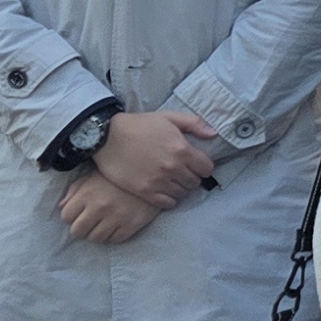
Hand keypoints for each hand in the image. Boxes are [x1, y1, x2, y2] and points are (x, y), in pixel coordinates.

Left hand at [58, 170, 161, 243]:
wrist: (151, 175)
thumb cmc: (117, 176)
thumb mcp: (93, 176)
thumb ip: (75, 190)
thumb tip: (61, 206)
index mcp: (87, 193)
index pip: (66, 216)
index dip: (71, 216)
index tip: (78, 213)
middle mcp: (99, 207)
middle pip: (77, 231)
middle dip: (80, 228)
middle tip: (88, 223)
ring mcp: (116, 218)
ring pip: (95, 239)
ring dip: (96, 233)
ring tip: (102, 224)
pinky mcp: (131, 225)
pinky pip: (114, 240)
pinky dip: (112, 235)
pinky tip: (115, 225)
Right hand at [94, 108, 222, 206]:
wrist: (106, 137)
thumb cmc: (138, 125)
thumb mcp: (168, 117)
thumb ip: (194, 124)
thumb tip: (214, 134)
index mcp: (182, 149)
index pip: (207, 169)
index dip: (202, 166)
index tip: (195, 164)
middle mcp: (173, 168)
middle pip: (195, 182)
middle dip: (191, 177)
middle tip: (182, 172)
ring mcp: (159, 182)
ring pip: (182, 193)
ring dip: (180, 188)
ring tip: (171, 180)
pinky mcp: (145, 192)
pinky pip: (168, 203)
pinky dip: (168, 198)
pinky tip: (162, 189)